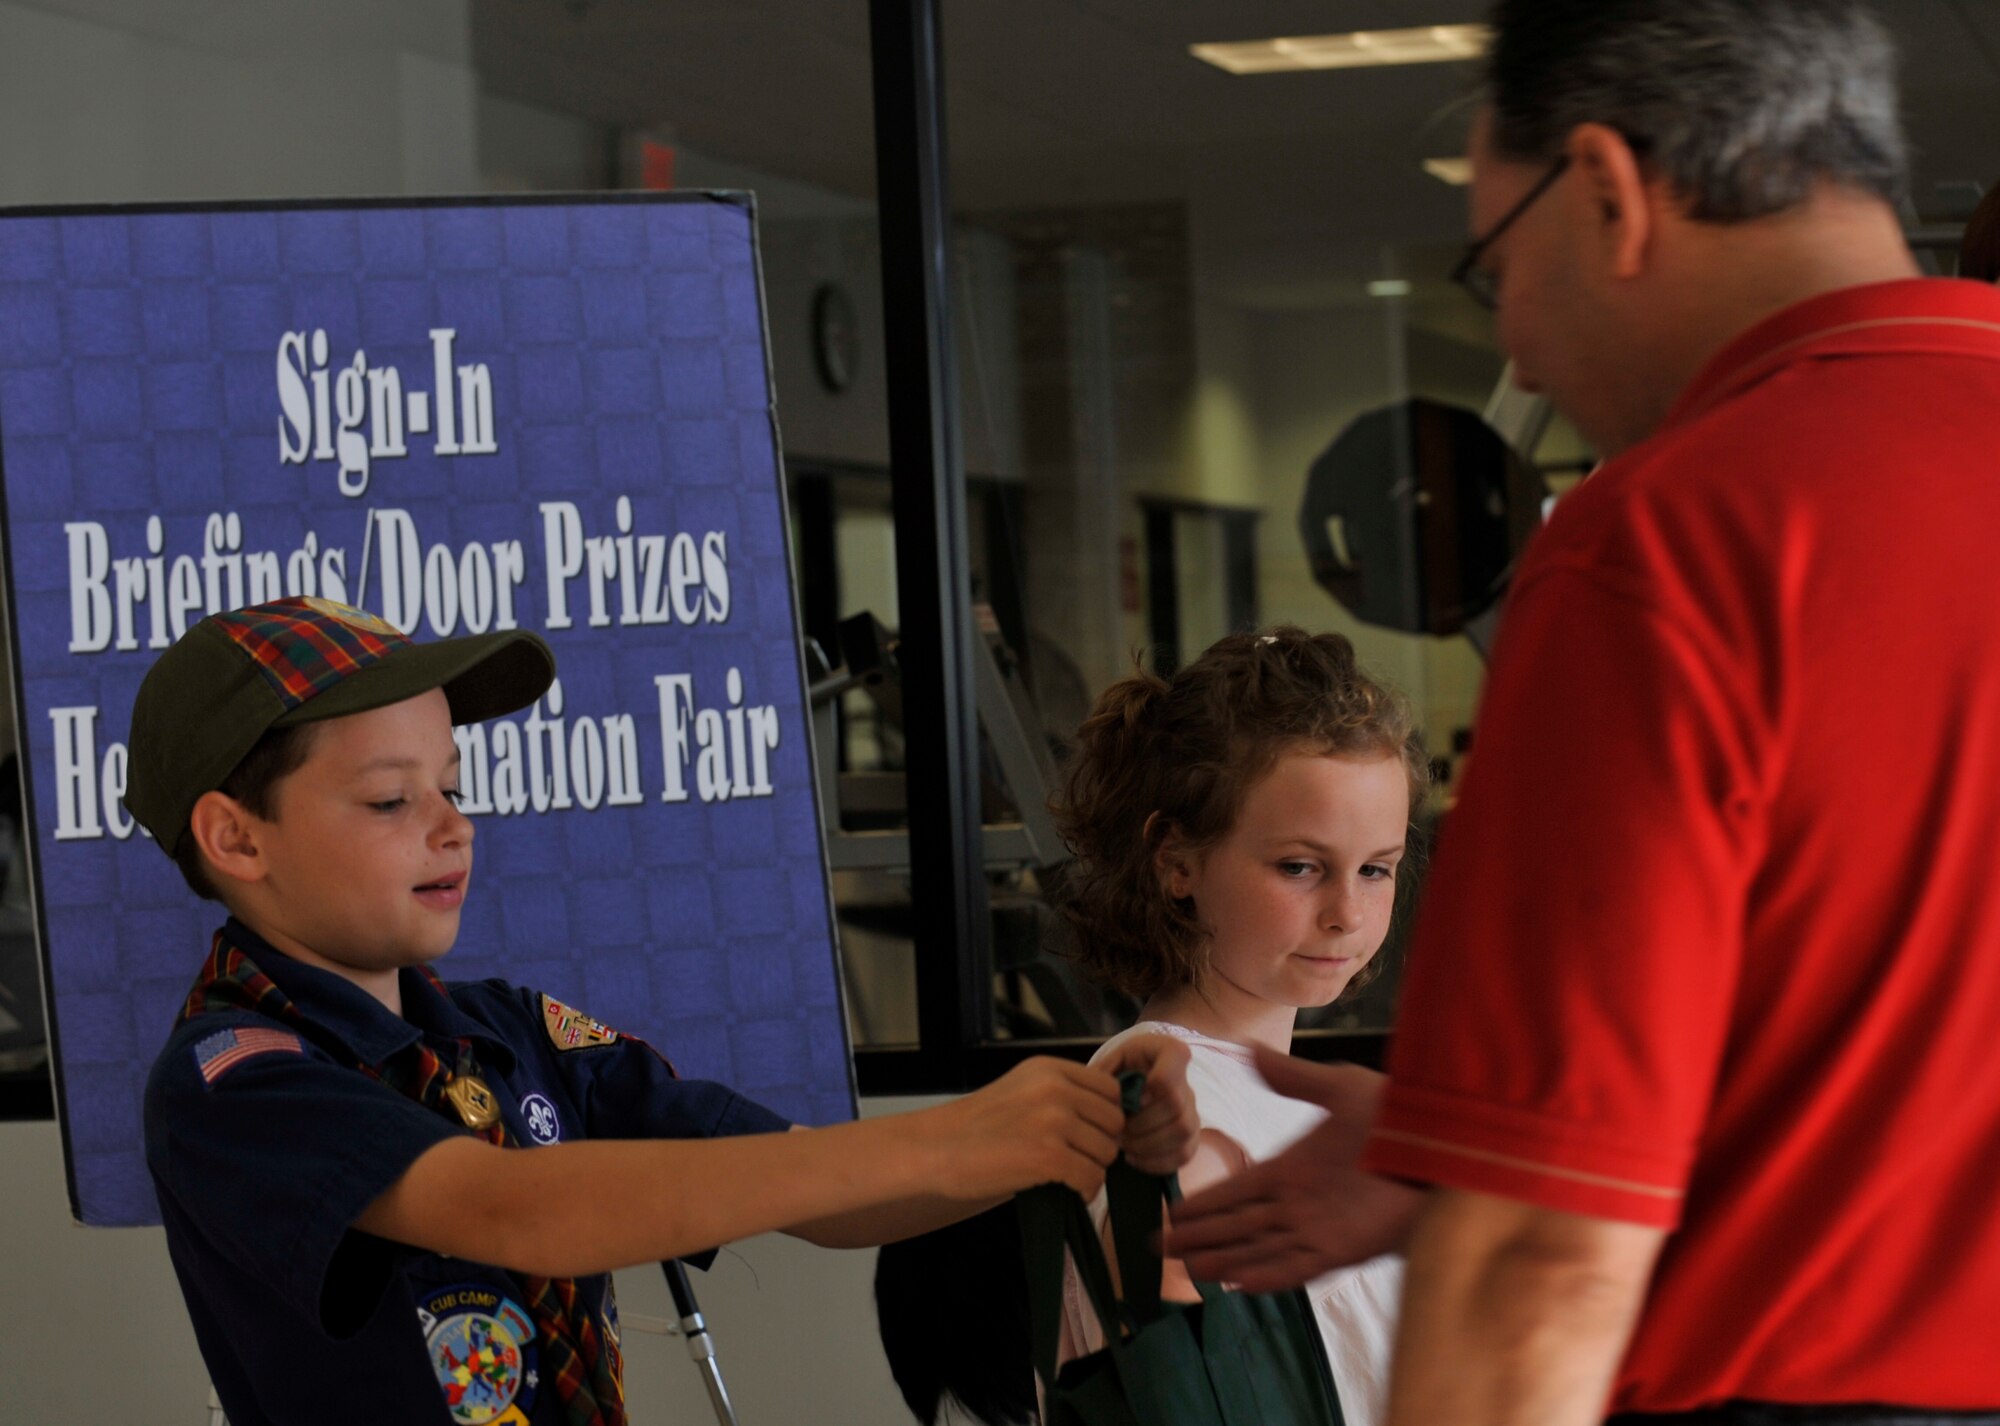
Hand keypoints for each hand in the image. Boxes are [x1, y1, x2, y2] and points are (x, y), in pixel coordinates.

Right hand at [923, 1057, 1124, 1200]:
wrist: (935, 1150)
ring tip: (1066, 1176)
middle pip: (1114, 1120)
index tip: (1088, 1135)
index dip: (1105, 1116)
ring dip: (1092, 1169)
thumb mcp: (1022, 1090)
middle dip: (1101, 1144)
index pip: (1110, 1089)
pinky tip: (1067, 1191)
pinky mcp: (1049, 1155)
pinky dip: (1085, 1191)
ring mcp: (1053, 1120)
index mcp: (1049, 1068)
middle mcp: (1055, 1088)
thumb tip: (1111, 1118)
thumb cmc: (976, 1129)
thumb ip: (1062, 1094)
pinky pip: (1092, 1177)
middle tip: (1077, 1159)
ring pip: (1107, 1151)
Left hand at [1095, 1033, 1200, 1174]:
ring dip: (1148, 1145)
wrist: (1137, 1080)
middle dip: (1142, 1124)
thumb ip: (1104, 1072)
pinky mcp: (1192, 1138)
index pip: (1174, 1065)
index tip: (1133, 1099)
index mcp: (1169, 1053)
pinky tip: (1133, 1157)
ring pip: (1183, 1132)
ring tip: (1123, 1145)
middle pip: (1177, 1105)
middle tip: (1117, 1131)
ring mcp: (1192, 1111)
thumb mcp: (1112, 1059)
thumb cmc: (1123, 1067)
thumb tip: (1104, 1096)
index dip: (1154, 1086)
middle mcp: (1187, 1082)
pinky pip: (1184, 1154)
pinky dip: (1156, 1162)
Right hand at [1159, 1046, 1423, 1289]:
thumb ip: (1292, 1078)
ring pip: (1258, 1249)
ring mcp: (1319, 1227)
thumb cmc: (1399, 1113)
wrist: (1444, 1145)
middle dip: (1200, 1238)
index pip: (1236, 1190)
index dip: (1204, 1204)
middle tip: (1160, 1250)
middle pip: (1238, 1225)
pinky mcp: (1343, 1248)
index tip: (1171, 1214)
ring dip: (1225, 1261)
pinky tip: (1240, 1284)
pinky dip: (1267, 1275)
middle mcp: (1299, 1202)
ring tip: (1189, 1272)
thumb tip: (1248, 1049)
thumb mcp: (1339, 1086)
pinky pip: (1295, 1266)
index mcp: (1293, 1167)